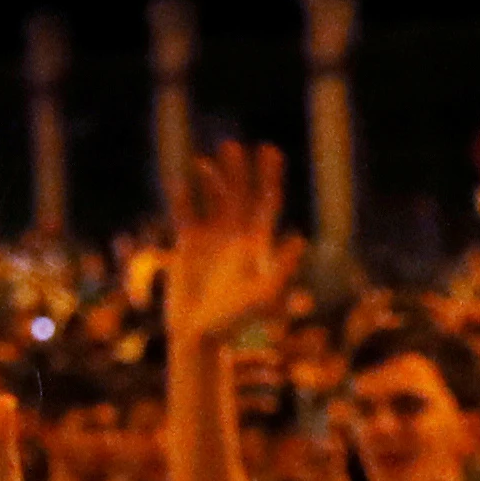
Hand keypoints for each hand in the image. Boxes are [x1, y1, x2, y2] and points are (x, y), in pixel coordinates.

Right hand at [165, 141, 299, 352]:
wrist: (200, 335)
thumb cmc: (234, 320)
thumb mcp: (262, 294)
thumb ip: (280, 267)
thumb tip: (299, 237)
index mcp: (257, 243)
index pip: (266, 202)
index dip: (269, 176)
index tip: (270, 151)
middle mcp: (236, 236)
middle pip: (240, 195)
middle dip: (239, 171)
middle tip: (234, 145)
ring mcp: (213, 239)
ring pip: (213, 200)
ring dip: (212, 180)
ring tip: (206, 158)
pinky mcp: (189, 246)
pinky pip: (186, 214)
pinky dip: (183, 197)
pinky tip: (180, 181)